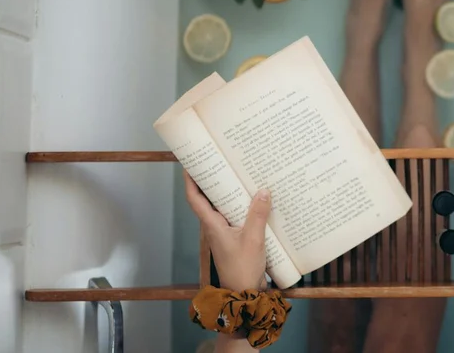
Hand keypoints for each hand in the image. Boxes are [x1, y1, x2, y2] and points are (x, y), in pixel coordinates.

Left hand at [184, 171, 270, 291]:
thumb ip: (257, 214)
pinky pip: (235, 217)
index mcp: (212, 225)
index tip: (190, 163)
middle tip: (220, 161)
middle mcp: (214, 227)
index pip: (194, 199)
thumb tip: (263, 191)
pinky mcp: (235, 238)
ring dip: (228, 193)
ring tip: (238, 175)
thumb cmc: (242, 268)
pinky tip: (254, 200)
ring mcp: (224, 233)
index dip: (190, 181)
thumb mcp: (253, 239)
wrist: (244, 292)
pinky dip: (242, 206)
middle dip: (211, 181)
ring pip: (222, 207)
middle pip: (207, 199)